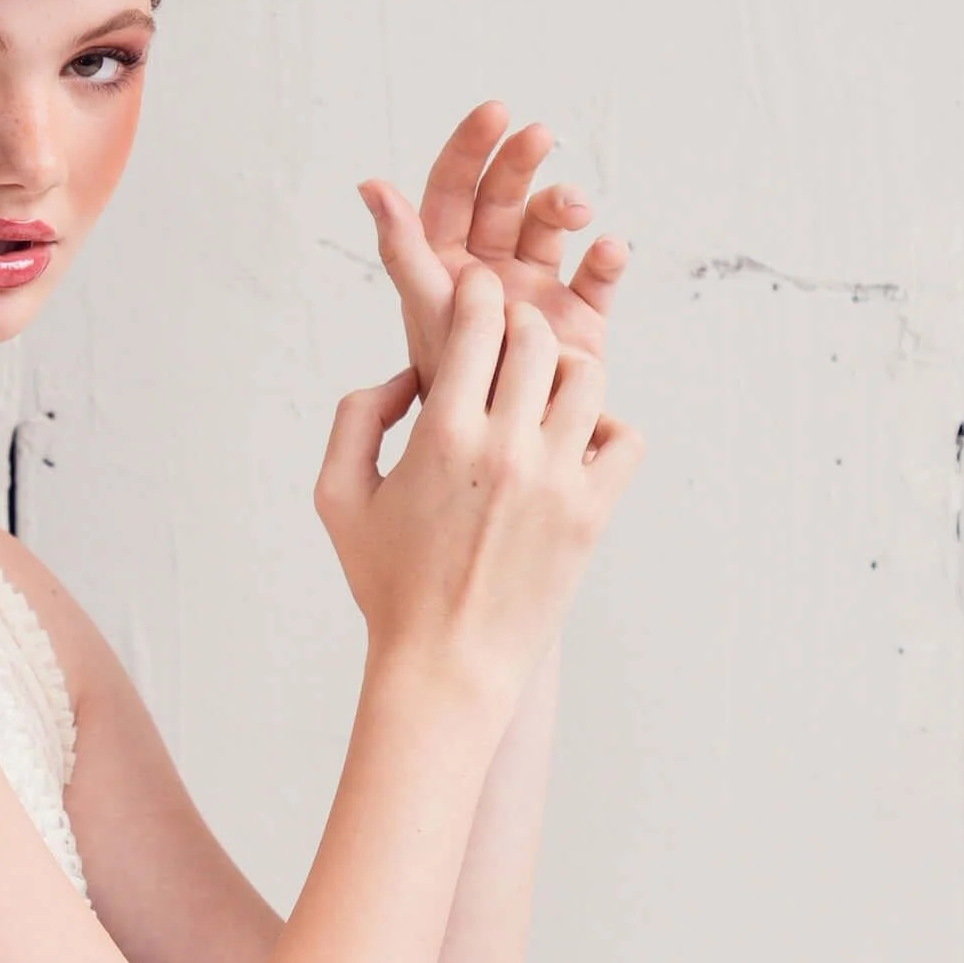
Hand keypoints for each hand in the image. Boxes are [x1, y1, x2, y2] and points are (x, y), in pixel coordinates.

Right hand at [314, 262, 642, 703]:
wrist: (445, 667)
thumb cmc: (387, 585)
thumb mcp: (338, 499)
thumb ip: (356, 418)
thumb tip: (406, 375)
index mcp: (442, 436)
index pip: (478, 323)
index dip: (477, 295)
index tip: (475, 295)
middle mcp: (504, 450)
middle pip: (536, 340)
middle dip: (520, 326)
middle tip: (509, 339)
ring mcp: (555, 482)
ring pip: (586, 379)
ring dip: (565, 372)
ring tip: (544, 391)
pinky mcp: (591, 515)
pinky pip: (625, 439)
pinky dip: (607, 430)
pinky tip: (575, 445)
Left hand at [358, 101, 628, 398]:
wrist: (498, 464)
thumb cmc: (451, 391)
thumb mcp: (427, 310)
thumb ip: (404, 249)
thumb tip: (369, 183)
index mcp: (445, 265)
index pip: (453, 189)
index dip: (471, 147)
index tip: (495, 113)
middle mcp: (490, 271)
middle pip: (505, 197)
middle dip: (520, 162)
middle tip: (537, 138)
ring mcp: (536, 293)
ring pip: (551, 226)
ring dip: (562, 204)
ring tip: (572, 210)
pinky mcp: (578, 323)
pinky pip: (595, 279)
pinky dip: (604, 259)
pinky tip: (605, 250)